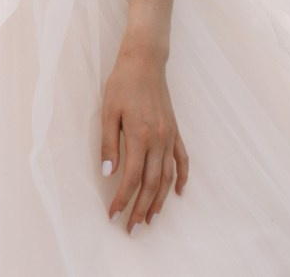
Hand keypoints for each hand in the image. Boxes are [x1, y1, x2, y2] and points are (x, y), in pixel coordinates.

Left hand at [99, 47, 187, 231]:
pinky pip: (182, 160)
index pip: (132, 178)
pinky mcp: (176, 132)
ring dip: (160, 201)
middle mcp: (159, 141)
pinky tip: (179, 192)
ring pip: (168, 177)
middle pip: (152, 184)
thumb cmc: (122, 84)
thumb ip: (108, 144)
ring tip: (151, 219)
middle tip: (132, 228)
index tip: (113, 214)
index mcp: (140, 136)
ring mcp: (170, 137)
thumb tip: (108, 173)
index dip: (122, 199)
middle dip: (141, 209)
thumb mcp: (108, 111)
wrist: (145, 61)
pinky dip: (182, 178)